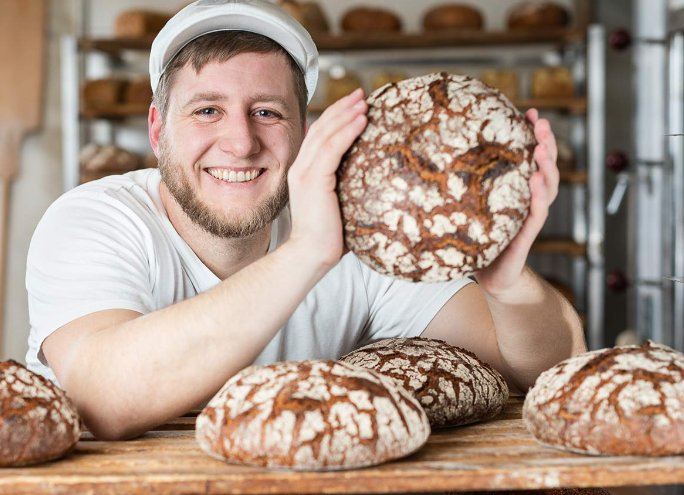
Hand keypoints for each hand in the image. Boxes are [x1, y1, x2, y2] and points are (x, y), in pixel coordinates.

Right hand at [287, 89, 367, 267]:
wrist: (310, 255)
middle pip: (321, 128)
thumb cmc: (327, 237)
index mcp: (304, 173)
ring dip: (346, 114)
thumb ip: (344, 188)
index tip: (354, 105)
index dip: (335, 117)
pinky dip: (347, 131)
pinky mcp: (314, 181)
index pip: (319, 136)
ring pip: (326, 134)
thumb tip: (368, 180)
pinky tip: (362, 120)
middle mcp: (301, 168)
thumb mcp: (337, 205)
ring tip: (364, 101)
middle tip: (361, 94)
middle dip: (341, 108)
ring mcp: (305, 173)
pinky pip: (332, 149)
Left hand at [474, 109, 558, 299]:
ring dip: (546, 165)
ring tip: (541, 145)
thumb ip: (462, 188)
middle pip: (544, 166)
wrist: (492, 279)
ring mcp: (530, 217)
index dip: (532, 135)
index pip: (529, 158)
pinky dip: (537, 195)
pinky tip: (533, 179)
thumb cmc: (479, 243)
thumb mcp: (470, 211)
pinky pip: (537, 213)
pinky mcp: (526, 236)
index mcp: (517, 192)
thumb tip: (430, 161)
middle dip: (545, 142)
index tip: (528, 111)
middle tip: (539, 120)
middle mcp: (528, 201)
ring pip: (546, 186)